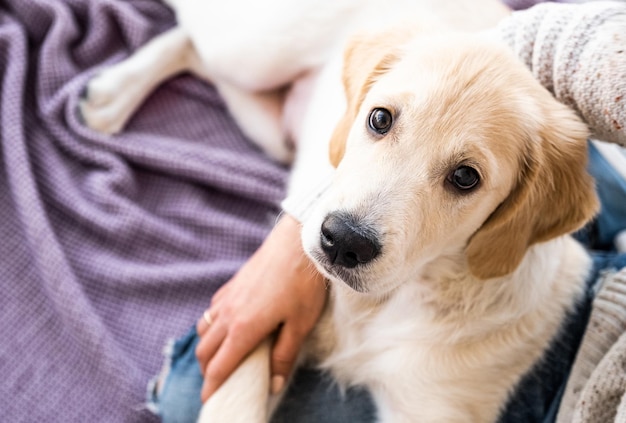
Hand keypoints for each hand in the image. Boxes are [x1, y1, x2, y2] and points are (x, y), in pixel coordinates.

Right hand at [195, 214, 326, 401]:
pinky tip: (225, 326)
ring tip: (220, 358)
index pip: (219, 366)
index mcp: (243, 329)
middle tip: (218, 382)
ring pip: (203, 330)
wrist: (298, 243)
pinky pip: (211, 311)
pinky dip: (211, 325)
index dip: (212, 386)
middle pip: (204, 350)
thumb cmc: (302, 284)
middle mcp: (227, 314)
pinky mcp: (231, 285)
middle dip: (206, 370)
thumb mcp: (300, 325)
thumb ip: (284, 355)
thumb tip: (274, 384)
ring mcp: (227, 298)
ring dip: (206, 348)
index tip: (209, 400)